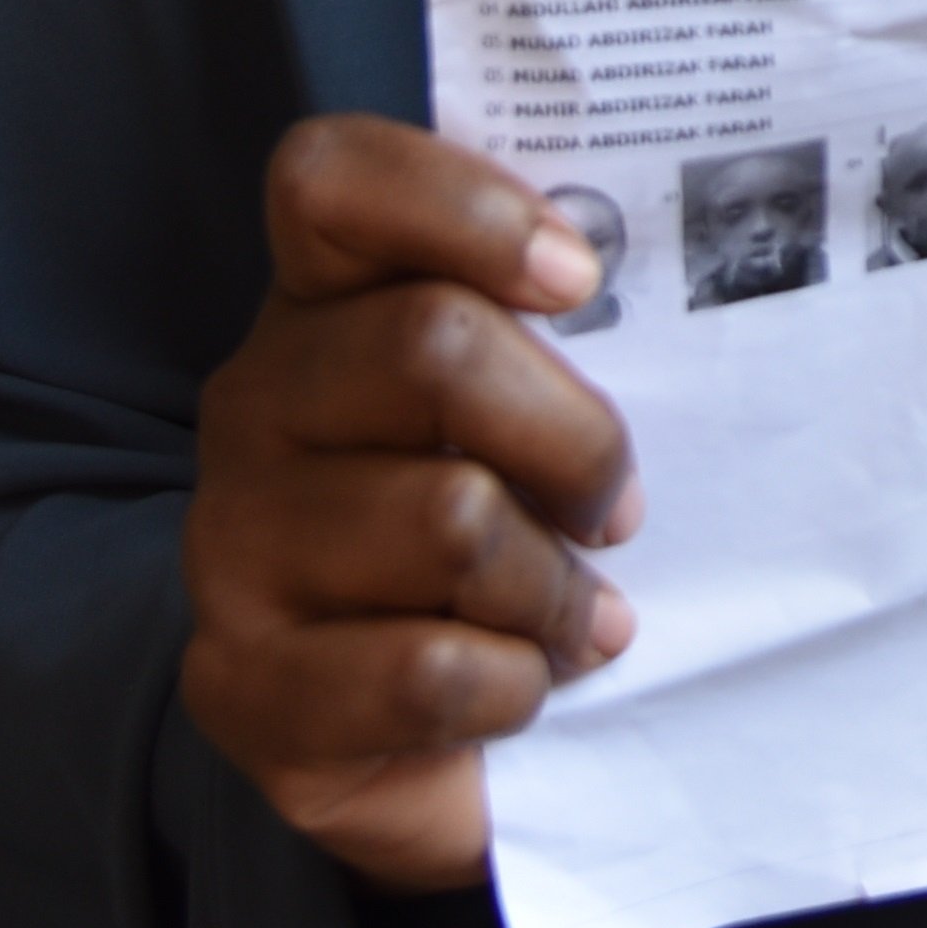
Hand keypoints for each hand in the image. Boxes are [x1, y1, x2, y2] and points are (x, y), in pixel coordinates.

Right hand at [180, 115, 646, 891]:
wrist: (422, 747)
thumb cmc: (510, 543)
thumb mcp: (536, 421)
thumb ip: (567, 346)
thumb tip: (696, 305)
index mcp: (322, 307)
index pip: (329, 179)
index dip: (459, 207)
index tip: (579, 280)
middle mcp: (253, 403)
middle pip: (431, 343)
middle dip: (573, 438)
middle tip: (617, 510)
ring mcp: (229, 544)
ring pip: (448, 517)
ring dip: (554, 588)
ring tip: (575, 621)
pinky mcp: (241, 684)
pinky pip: (426, 668)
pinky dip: (512, 686)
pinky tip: (515, 690)